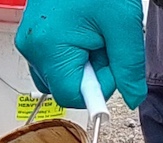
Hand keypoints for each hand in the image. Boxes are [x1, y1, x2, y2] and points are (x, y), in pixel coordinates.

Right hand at [15, 0, 145, 109]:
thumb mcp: (123, 23)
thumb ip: (128, 66)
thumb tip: (133, 98)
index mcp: (49, 46)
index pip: (71, 95)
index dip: (98, 87)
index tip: (114, 66)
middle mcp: (32, 48)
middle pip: (63, 87)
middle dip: (91, 74)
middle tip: (107, 43)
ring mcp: (29, 42)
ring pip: (59, 75)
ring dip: (83, 64)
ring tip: (96, 34)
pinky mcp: (33, 36)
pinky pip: (53, 59)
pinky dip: (74, 53)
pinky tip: (85, 31)